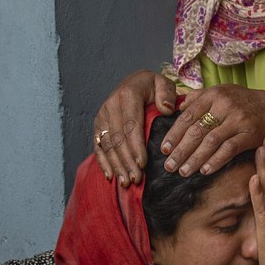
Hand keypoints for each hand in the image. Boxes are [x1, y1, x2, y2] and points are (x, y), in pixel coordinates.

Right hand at [93, 70, 177, 185]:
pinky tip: (110, 176)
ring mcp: (102, 116)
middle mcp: (111, 105)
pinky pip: (98, 146)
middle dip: (127, 161)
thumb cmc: (152, 87)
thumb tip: (166, 108)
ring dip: (116, 165)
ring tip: (126, 183)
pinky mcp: (98, 125)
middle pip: (118, 139)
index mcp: (127, 95)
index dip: (136, 146)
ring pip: (107, 145)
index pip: (131, 125)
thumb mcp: (163, 83)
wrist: (133, 81)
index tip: (143, 164)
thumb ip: (166, 93)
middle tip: (136, 180)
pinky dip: (103, 162)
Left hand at [160, 85, 264, 177]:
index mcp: (214, 95)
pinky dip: (216, 161)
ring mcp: (238, 120)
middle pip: (197, 131)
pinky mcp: (250, 134)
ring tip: (183, 171)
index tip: (164, 149)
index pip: (188, 116)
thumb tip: (178, 108)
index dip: (174, 134)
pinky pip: (229, 149)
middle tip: (169, 166)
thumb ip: (199, 98)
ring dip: (195, 159)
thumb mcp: (221, 92)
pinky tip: (204, 170)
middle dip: (180, 150)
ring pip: (211, 142)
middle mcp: (225, 105)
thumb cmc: (243, 102)